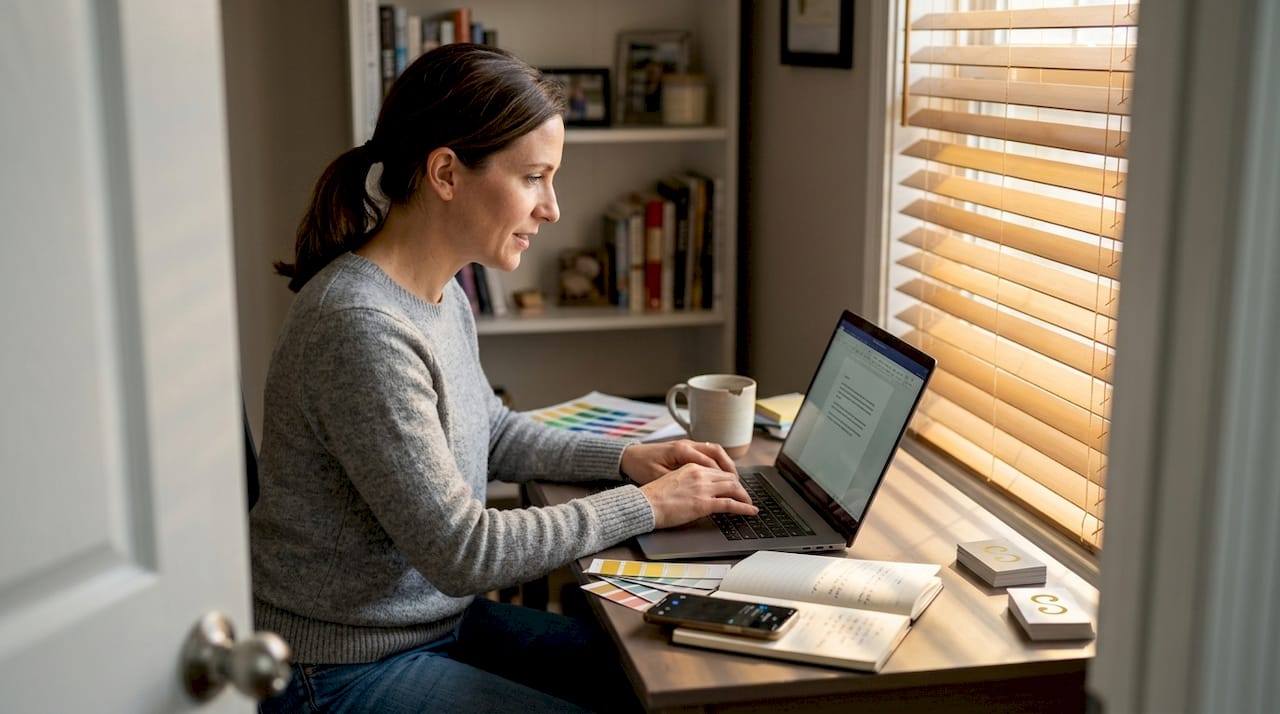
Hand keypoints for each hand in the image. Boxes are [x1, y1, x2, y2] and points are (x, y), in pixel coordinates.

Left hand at [619, 439, 736, 484]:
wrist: (628, 456)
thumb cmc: (640, 467)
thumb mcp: (658, 478)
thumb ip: (679, 483)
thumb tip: (698, 494)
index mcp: (681, 450)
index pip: (710, 462)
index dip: (724, 478)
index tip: (733, 490)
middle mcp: (687, 444)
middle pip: (717, 453)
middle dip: (730, 469)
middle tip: (739, 486)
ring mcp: (687, 445)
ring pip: (714, 451)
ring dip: (725, 464)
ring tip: (734, 480)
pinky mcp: (685, 449)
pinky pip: (707, 453)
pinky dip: (717, 462)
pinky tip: (721, 474)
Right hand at [638, 463, 757, 528]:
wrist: (645, 504)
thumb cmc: (653, 496)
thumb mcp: (673, 480)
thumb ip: (689, 482)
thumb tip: (699, 491)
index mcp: (692, 467)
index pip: (718, 471)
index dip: (729, 480)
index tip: (734, 487)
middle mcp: (700, 474)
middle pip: (729, 477)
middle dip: (740, 487)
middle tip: (745, 496)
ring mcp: (703, 489)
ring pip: (733, 488)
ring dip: (744, 497)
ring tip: (749, 504)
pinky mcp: (704, 504)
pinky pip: (731, 504)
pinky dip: (744, 507)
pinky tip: (751, 511)